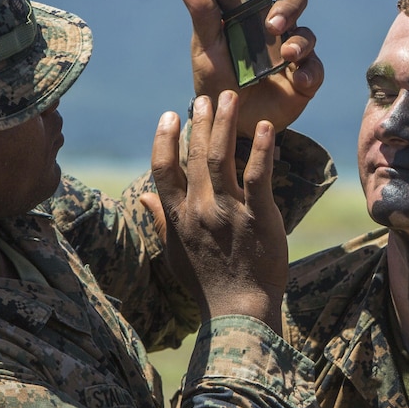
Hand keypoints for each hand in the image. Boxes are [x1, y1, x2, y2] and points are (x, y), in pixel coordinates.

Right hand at [141, 91, 287, 330]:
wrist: (239, 311)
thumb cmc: (207, 285)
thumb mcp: (174, 254)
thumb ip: (160, 220)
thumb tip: (143, 194)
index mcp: (179, 218)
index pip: (163, 169)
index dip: (164, 140)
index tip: (169, 116)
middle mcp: (200, 210)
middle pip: (194, 156)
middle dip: (199, 122)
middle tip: (205, 96)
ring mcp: (229, 212)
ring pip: (221, 158)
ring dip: (225, 124)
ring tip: (231, 98)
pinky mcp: (259, 217)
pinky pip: (258, 176)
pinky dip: (261, 150)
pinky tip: (265, 128)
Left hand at [179, 0, 323, 136]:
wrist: (229, 123)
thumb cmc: (216, 80)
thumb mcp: (206, 49)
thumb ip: (202, 16)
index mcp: (251, 14)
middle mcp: (276, 29)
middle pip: (295, 1)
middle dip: (289, 7)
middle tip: (273, 24)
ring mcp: (292, 53)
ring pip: (308, 34)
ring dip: (300, 41)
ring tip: (286, 55)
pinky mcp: (304, 79)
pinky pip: (316, 69)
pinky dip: (310, 72)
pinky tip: (299, 79)